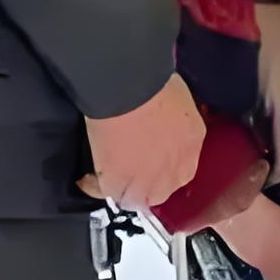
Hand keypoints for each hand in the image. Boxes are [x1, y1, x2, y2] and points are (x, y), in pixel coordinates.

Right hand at [79, 73, 203, 208]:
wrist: (129, 88)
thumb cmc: (150, 80)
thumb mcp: (175, 96)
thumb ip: (172, 115)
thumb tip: (159, 118)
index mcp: (192, 139)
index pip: (183, 168)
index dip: (164, 168)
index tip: (150, 162)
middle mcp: (175, 165)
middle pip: (162, 190)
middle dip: (146, 186)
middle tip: (128, 174)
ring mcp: (149, 178)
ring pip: (137, 199)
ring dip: (122, 191)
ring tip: (107, 181)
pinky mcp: (120, 182)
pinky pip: (107, 193)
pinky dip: (94, 187)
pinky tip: (87, 178)